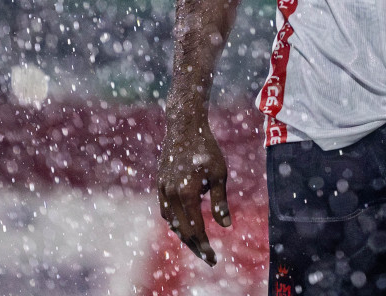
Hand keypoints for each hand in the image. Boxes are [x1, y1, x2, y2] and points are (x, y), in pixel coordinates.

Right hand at [157, 116, 231, 264]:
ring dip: (183, 235)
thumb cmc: (206, 149)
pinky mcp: (160, 184)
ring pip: (171, 222)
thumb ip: (220, 202)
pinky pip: (165, 210)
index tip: (213, 258)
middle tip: (207, 258)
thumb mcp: (219, 175)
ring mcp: (163, 190)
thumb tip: (225, 226)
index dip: (204, 246)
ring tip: (197, 243)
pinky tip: (184, 223)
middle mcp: (171, 195)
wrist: (184, 127)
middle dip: (195, 246)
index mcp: (186, 194)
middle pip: (181, 230)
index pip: (195, 229)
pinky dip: (174, 221)